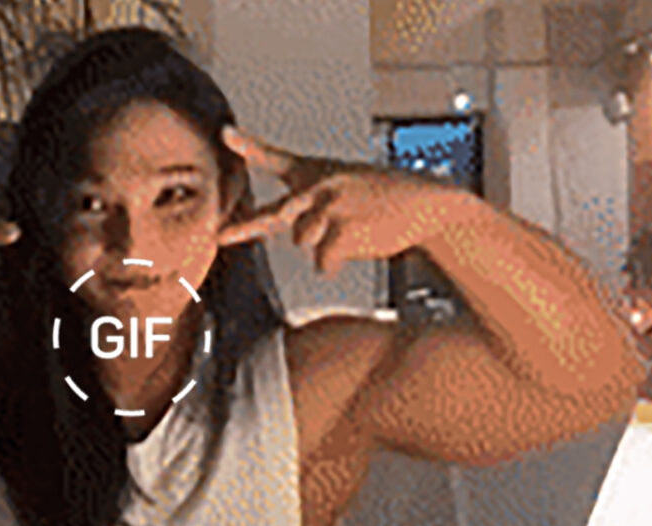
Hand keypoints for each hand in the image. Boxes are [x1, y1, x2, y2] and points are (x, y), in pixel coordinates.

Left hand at [217, 126, 473, 276]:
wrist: (430, 208)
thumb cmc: (389, 200)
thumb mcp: (349, 185)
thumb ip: (314, 202)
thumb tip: (285, 226)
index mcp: (321, 171)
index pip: (278, 158)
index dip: (249, 147)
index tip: (225, 134)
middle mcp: (321, 184)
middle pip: (277, 215)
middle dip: (248, 228)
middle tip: (221, 235)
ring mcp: (331, 206)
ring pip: (303, 243)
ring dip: (324, 247)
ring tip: (357, 231)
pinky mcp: (342, 230)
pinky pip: (322, 262)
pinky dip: (336, 264)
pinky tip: (362, 245)